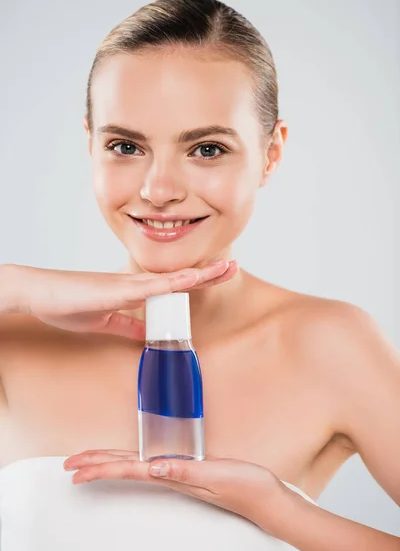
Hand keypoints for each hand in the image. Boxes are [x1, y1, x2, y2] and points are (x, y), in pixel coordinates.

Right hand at [2, 259, 236, 338]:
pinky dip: (170, 283)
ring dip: (198, 274)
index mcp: (135, 292)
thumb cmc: (68, 303)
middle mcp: (137, 284)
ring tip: (223, 268)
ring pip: (171, 278)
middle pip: (180, 278)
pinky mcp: (117, 289)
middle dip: (208, 273)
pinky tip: (188, 279)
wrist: (40, 294)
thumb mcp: (106, 322)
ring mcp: (128, 284)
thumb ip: (127, 325)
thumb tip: (147, 334)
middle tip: (232, 266)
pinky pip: (149, 286)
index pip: (174, 286)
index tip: (218, 274)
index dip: (197, 280)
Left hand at [63, 448, 285, 535]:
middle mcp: (171, 476)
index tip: (75, 468)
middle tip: (69, 464)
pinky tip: (130, 463)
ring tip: (90, 462)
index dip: (100, 466)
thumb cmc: (246, 486)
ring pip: (135, 467)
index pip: (128, 469)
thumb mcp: (216, 476)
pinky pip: (152, 465)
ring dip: (110, 463)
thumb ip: (185, 471)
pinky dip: (134, 462)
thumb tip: (153, 468)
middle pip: (125, 468)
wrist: (266, 499)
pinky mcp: (189, 471)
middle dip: (96, 464)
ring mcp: (178, 474)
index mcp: (173, 475)